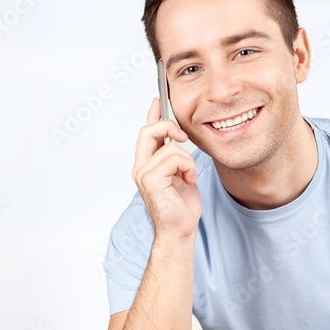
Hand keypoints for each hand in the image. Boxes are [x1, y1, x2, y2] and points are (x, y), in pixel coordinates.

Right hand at [132, 97, 199, 241]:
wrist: (180, 230)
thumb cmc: (181, 207)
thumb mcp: (181, 174)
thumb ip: (175, 156)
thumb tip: (179, 139)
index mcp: (146, 165)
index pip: (145, 133)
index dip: (152, 114)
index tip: (158, 99)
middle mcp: (141, 168)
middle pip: (148, 131)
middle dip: (168, 127)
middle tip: (183, 137)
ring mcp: (143, 174)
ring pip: (170, 147)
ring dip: (187, 160)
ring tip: (188, 176)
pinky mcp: (151, 180)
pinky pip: (173, 158)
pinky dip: (187, 167)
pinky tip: (188, 180)